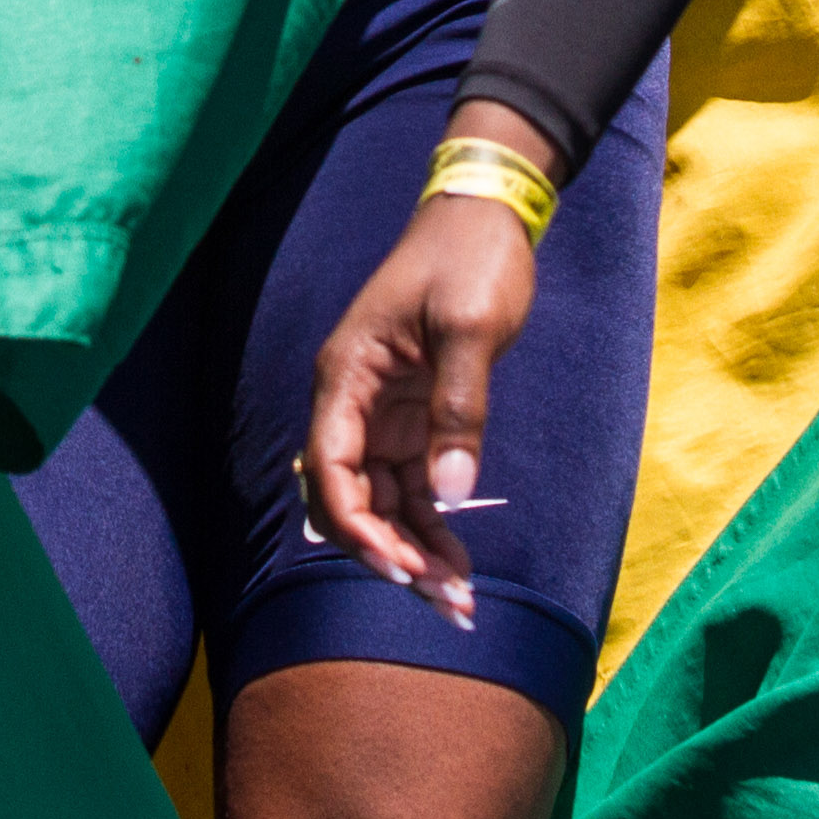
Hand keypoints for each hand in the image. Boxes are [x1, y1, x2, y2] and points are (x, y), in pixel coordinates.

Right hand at [303, 142, 548, 617]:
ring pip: (384, 503)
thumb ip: (459, 409)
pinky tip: (457, 565)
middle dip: (392, 556)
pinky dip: (432, 526)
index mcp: (348, 377)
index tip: (403, 569)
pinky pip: (413, 488)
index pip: (331, 472)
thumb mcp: (469, 328)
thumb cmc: (471, 259)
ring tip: (459, 602)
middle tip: (446, 602)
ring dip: (415, 553)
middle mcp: (354, 403)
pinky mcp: (414, 419)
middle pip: (354, 500)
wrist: (486, 216)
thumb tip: (451, 491)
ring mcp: (382, 415)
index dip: (358, 529)